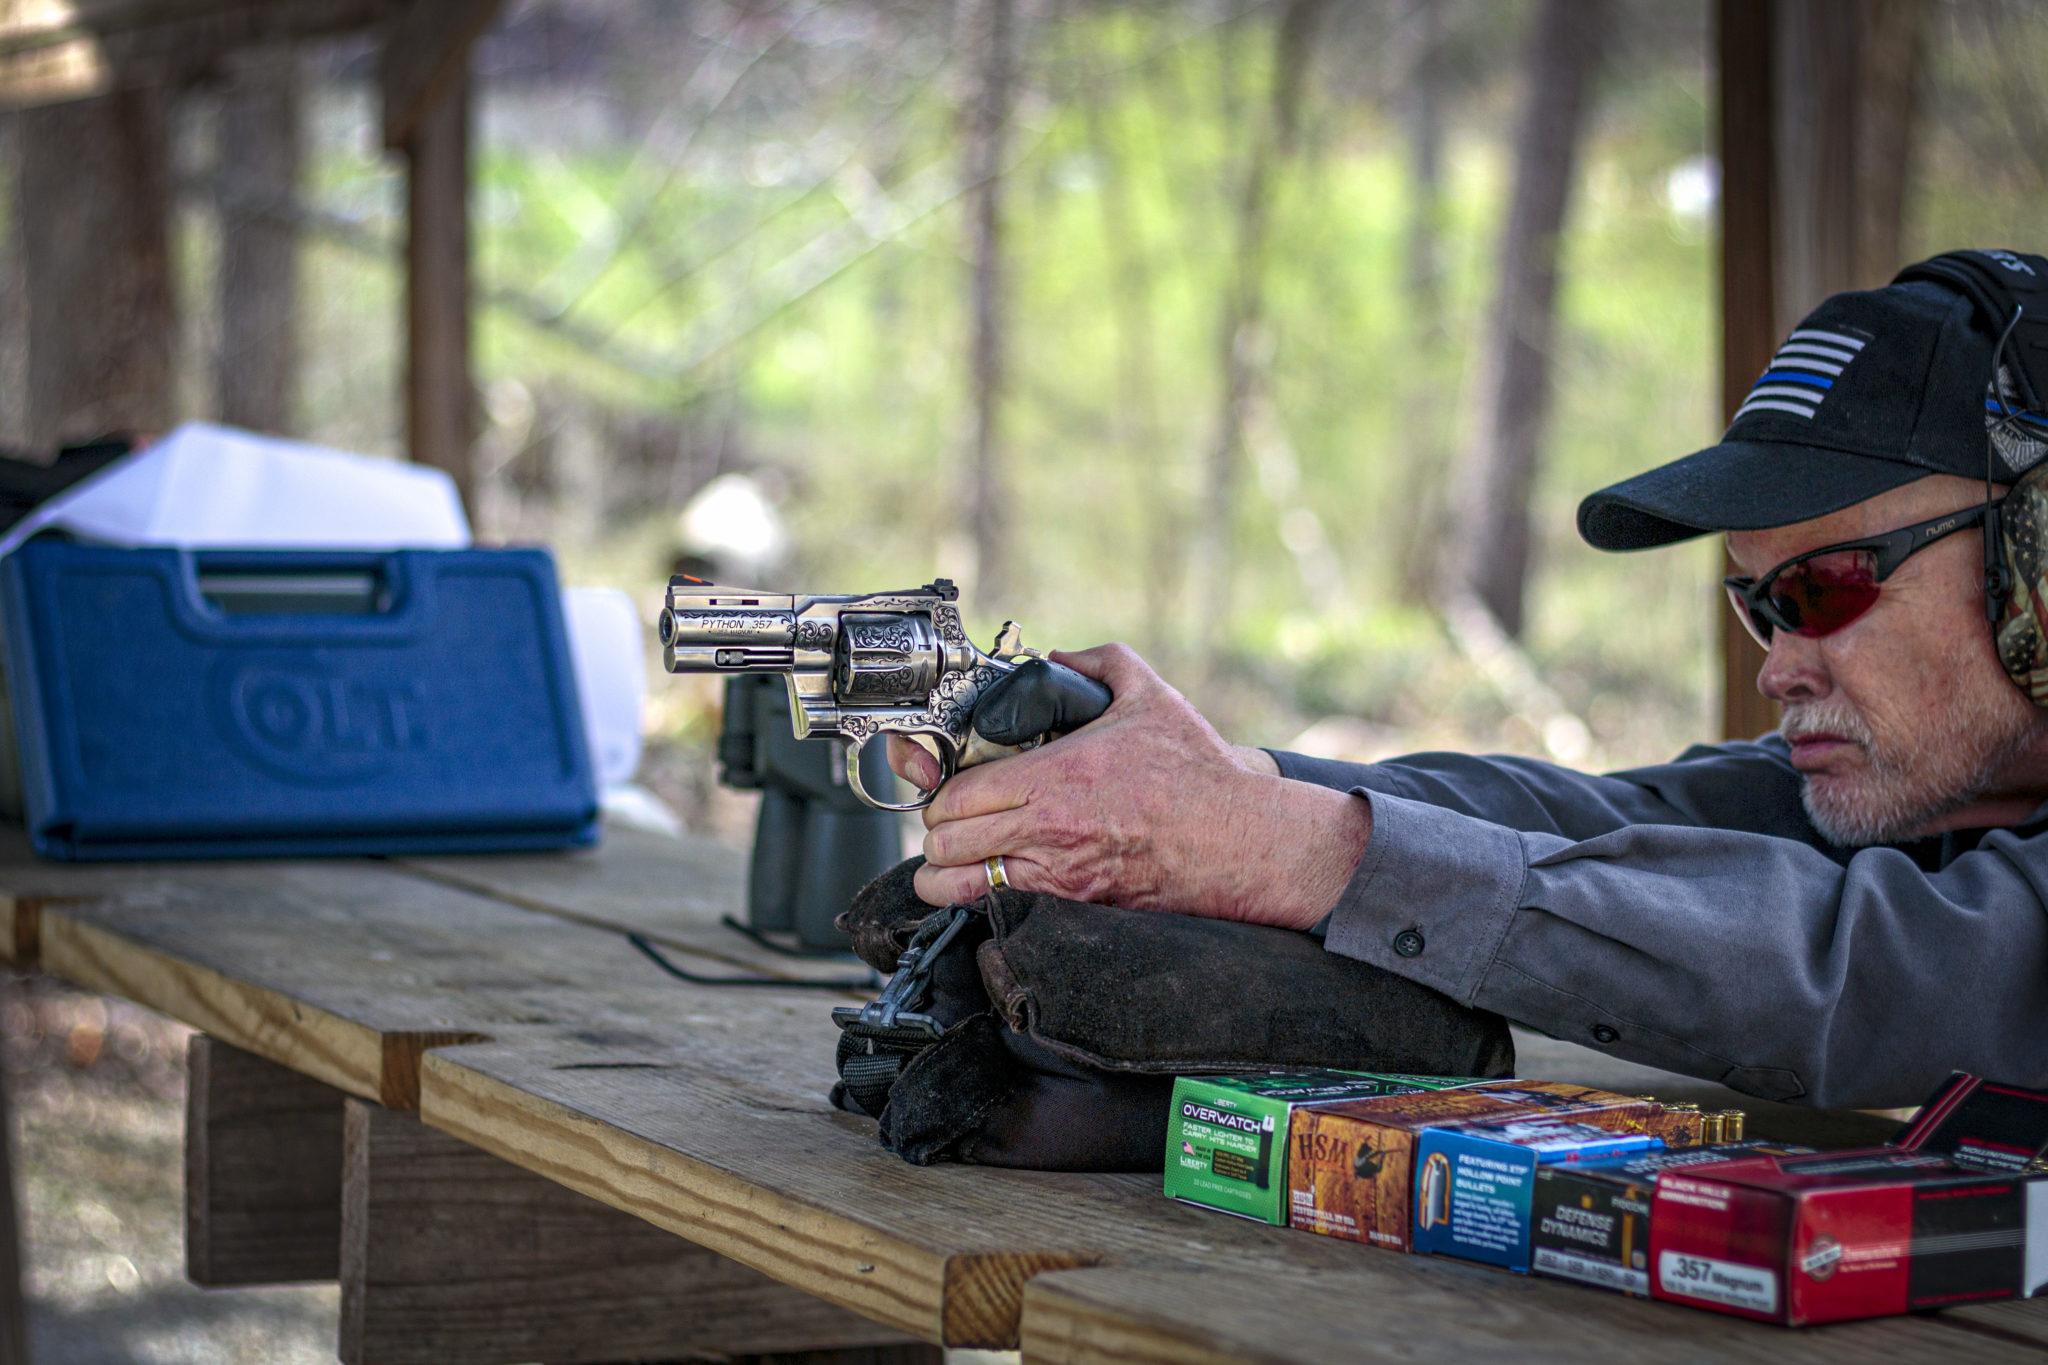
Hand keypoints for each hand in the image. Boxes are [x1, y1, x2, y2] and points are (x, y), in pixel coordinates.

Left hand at [887, 643, 1370, 928]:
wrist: (1239, 840)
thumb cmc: (1197, 773)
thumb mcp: (1150, 695)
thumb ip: (1099, 662)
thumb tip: (1059, 655)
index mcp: (1057, 774)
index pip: (958, 794)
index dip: (939, 794)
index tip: (944, 790)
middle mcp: (1049, 826)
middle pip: (947, 841)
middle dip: (936, 834)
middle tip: (946, 826)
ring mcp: (1060, 872)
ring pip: (962, 884)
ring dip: (945, 875)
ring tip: (950, 865)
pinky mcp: (1077, 902)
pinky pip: (1002, 908)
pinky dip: (983, 898)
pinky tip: (987, 886)